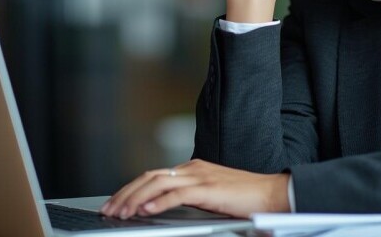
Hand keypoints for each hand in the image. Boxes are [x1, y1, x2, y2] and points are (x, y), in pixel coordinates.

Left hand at [100, 159, 289, 219]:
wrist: (272, 194)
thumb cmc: (245, 198)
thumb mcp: (210, 195)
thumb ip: (188, 196)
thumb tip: (161, 207)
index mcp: (192, 169)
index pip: (153, 175)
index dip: (130, 189)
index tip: (115, 203)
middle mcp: (193, 169)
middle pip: (149, 176)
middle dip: (125, 194)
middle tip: (108, 210)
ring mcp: (201, 177)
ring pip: (158, 182)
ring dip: (136, 198)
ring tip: (121, 213)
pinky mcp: (209, 189)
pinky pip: (178, 194)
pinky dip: (159, 201)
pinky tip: (146, 210)